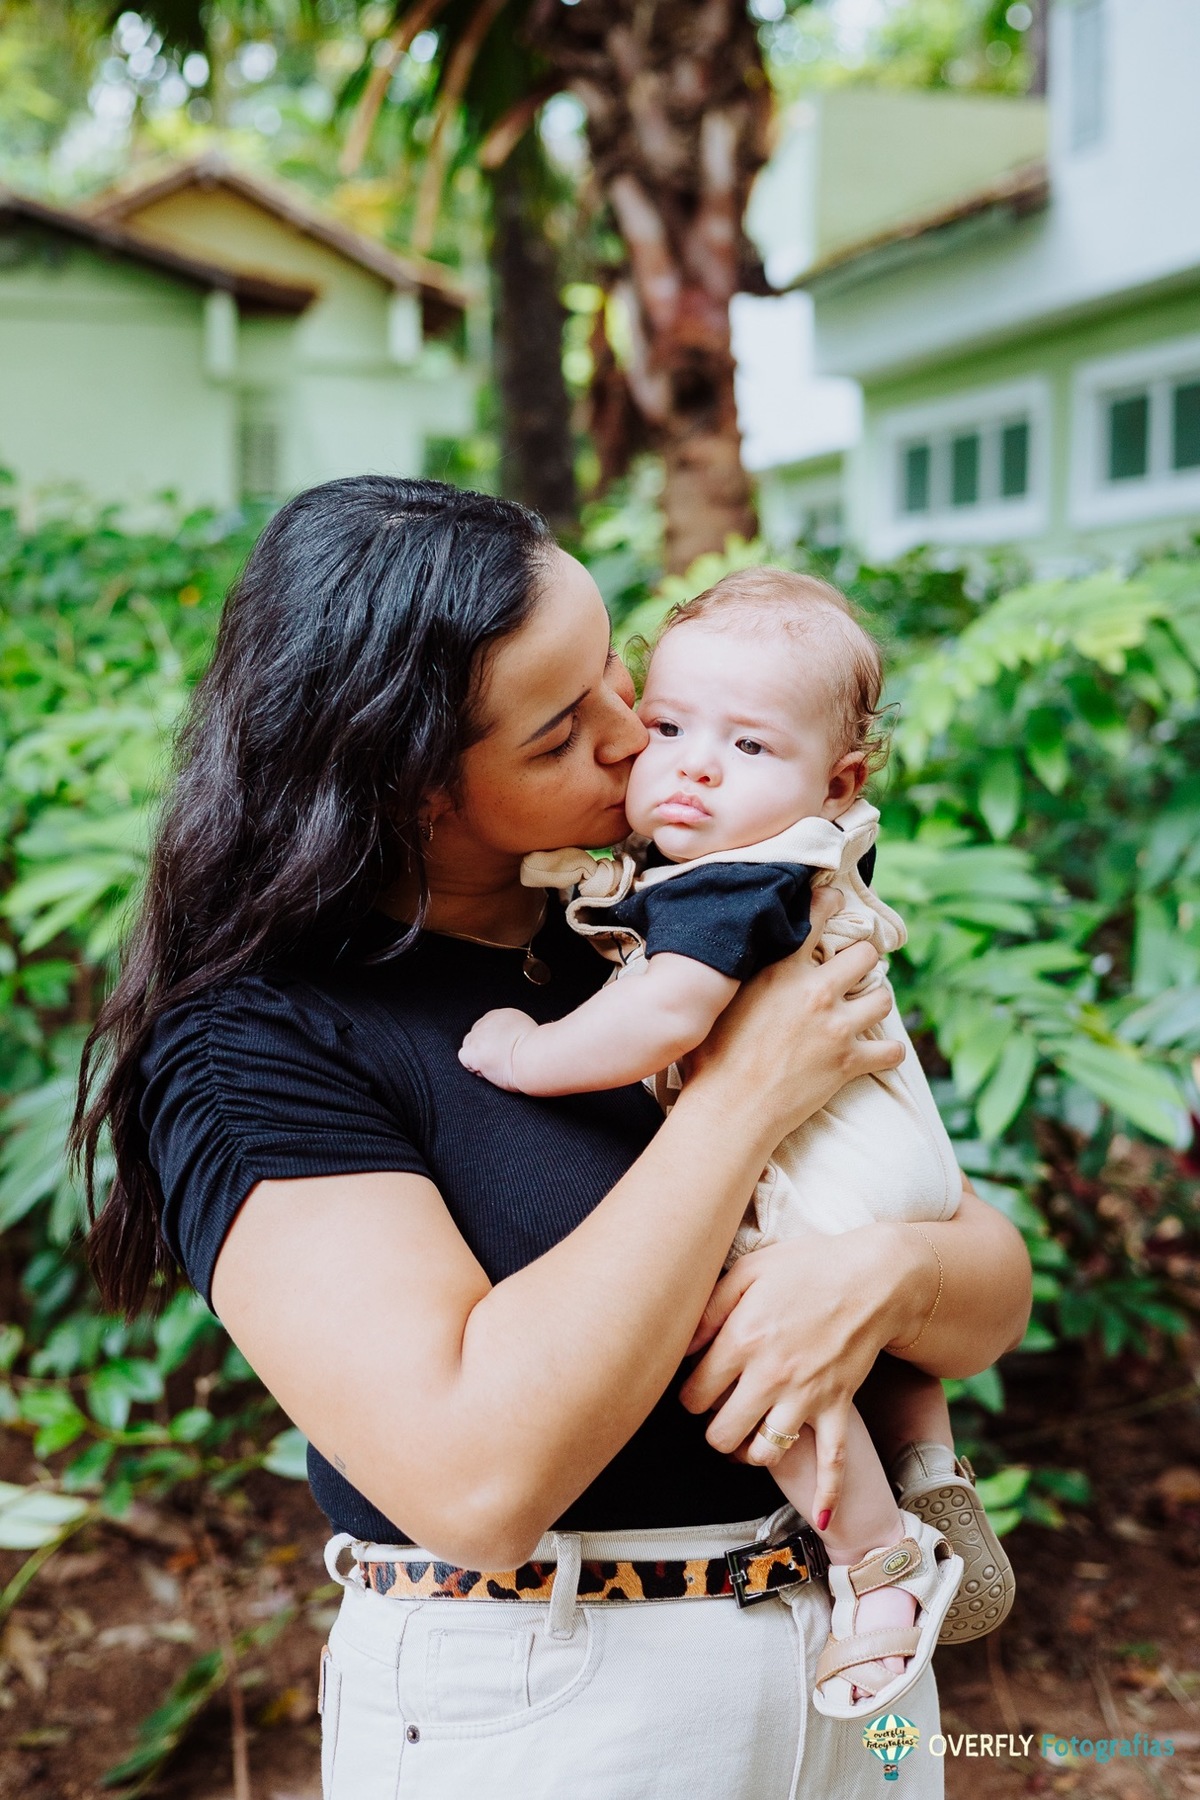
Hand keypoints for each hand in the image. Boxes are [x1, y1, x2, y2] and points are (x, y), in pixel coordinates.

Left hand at [459, 1009, 537, 1090]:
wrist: (536, 1058)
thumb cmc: (537, 1052)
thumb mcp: (527, 1033)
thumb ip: (513, 1033)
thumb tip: (510, 1043)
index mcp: (502, 1015)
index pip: (487, 1029)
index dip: (493, 1044)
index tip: (504, 1053)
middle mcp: (488, 1020)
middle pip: (476, 1036)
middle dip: (485, 1051)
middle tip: (501, 1062)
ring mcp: (479, 1035)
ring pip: (468, 1047)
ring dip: (479, 1059)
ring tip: (497, 1066)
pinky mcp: (474, 1050)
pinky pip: (464, 1058)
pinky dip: (473, 1066)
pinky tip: (488, 1069)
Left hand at [678, 1228, 922, 1479]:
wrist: (872, 1276)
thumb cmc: (808, 1267)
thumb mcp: (748, 1270)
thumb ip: (710, 1308)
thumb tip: (679, 1344)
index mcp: (742, 1340)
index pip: (694, 1396)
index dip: (688, 1397)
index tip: (696, 1390)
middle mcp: (770, 1376)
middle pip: (721, 1434)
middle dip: (713, 1430)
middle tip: (718, 1415)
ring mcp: (805, 1397)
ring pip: (764, 1453)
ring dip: (749, 1455)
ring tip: (744, 1442)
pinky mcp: (837, 1407)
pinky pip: (833, 1462)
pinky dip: (828, 1493)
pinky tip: (821, 1515)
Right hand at [680, 888, 904, 1149]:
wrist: (729, 1110)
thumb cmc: (710, 1058)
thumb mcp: (719, 1000)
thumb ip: (741, 972)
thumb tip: (738, 953)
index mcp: (781, 970)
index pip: (817, 916)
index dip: (830, 903)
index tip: (835, 901)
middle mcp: (816, 992)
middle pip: (866, 954)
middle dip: (863, 958)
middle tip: (854, 968)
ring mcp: (837, 1028)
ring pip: (884, 998)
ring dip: (875, 1001)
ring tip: (864, 1007)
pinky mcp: (849, 1063)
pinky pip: (891, 1051)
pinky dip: (887, 1052)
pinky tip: (877, 1052)